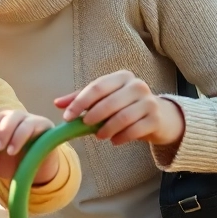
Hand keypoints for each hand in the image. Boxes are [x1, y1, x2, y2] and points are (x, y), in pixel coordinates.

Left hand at [0, 110, 57, 182]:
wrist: (38, 170)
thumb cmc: (13, 162)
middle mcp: (12, 118)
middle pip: (1, 116)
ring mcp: (27, 119)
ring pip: (16, 118)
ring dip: (10, 134)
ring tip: (8, 151)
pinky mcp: (42, 124)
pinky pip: (32, 125)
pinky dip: (22, 136)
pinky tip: (16, 149)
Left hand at [56, 70, 185, 146]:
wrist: (159, 116)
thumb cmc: (125, 105)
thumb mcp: (103, 98)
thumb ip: (80, 99)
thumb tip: (57, 103)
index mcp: (121, 77)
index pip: (97, 87)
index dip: (80, 102)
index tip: (67, 116)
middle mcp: (137, 85)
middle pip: (110, 102)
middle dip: (93, 116)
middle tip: (83, 126)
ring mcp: (149, 101)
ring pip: (123, 117)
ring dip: (107, 129)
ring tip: (99, 136)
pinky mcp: (156, 119)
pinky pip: (135, 130)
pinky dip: (121, 137)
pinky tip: (114, 140)